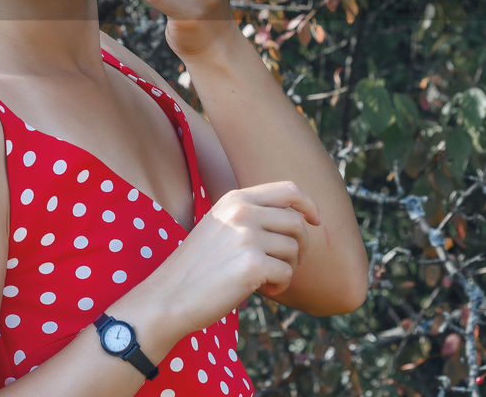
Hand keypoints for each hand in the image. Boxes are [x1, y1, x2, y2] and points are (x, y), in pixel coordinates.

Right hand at [140, 181, 320, 334]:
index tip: (315, 221)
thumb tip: (299, 217)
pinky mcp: (252, 264)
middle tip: (288, 264)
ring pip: (294, 250)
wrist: (170, 295)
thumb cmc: (197, 265)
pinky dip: (280, 286)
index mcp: (235, 198)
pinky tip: (261, 289)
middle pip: (297, 223)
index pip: (289, 190)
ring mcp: (247, 237)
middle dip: (301, 247)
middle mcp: (242, 212)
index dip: (309, 205)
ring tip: (265, 278)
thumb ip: (252, 214)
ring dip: (287, 269)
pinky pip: (286, 273)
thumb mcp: (221, 225)